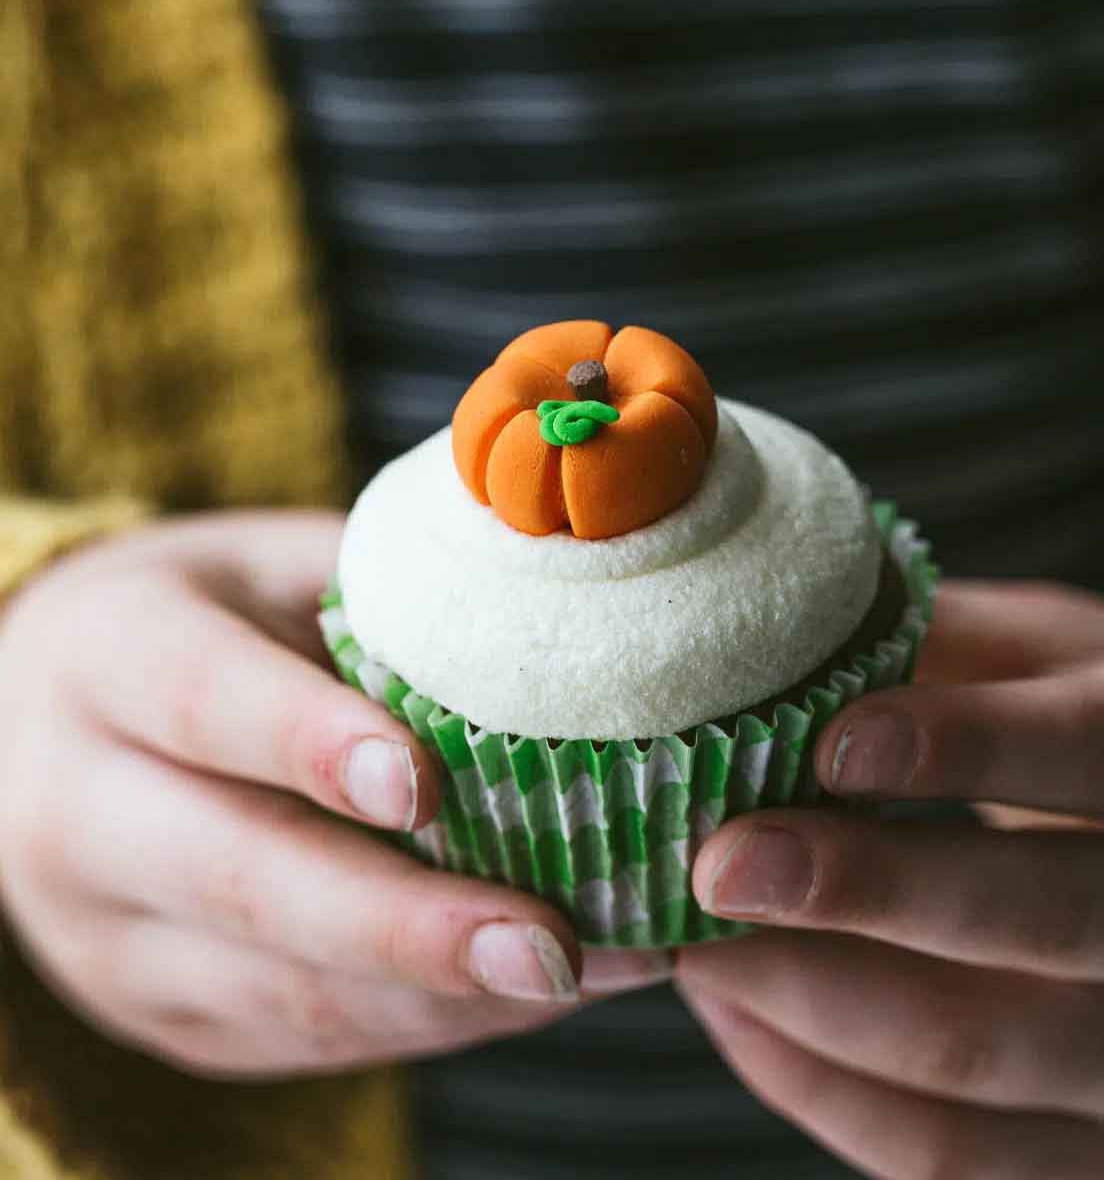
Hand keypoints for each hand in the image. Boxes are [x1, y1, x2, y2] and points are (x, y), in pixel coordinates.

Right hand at [0, 511, 667, 1077]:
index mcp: (105, 658)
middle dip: (401, 923)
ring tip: (581, 972)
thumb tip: (533, 619)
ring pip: (277, 989)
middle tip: (548, 940)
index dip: (308, 740)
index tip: (425, 783)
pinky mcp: (162, 1014)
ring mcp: (109, 936)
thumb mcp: (262, 568)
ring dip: (441, 995)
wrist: (31, 727)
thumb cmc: (191, 623)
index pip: (202, 699)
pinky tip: (518, 995)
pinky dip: (422, 1023)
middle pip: (239, 880)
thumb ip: (375, 590)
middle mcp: (78, 811)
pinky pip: (298, 1037)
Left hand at [676, 580, 1103, 1177]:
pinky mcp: (1086, 1146)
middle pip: (1033, 919)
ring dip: (804, 997)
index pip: (1090, 748)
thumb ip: (943, 642)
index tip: (830, 742)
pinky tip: (736, 1012)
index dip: (964, 746)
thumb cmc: (1081, 738)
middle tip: (719, 866)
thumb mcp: (1046, 663)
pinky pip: (946, 1155)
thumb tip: (777, 629)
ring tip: (693, 940)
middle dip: (860, 890)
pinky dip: (815, 1085)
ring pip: (974, 1052)